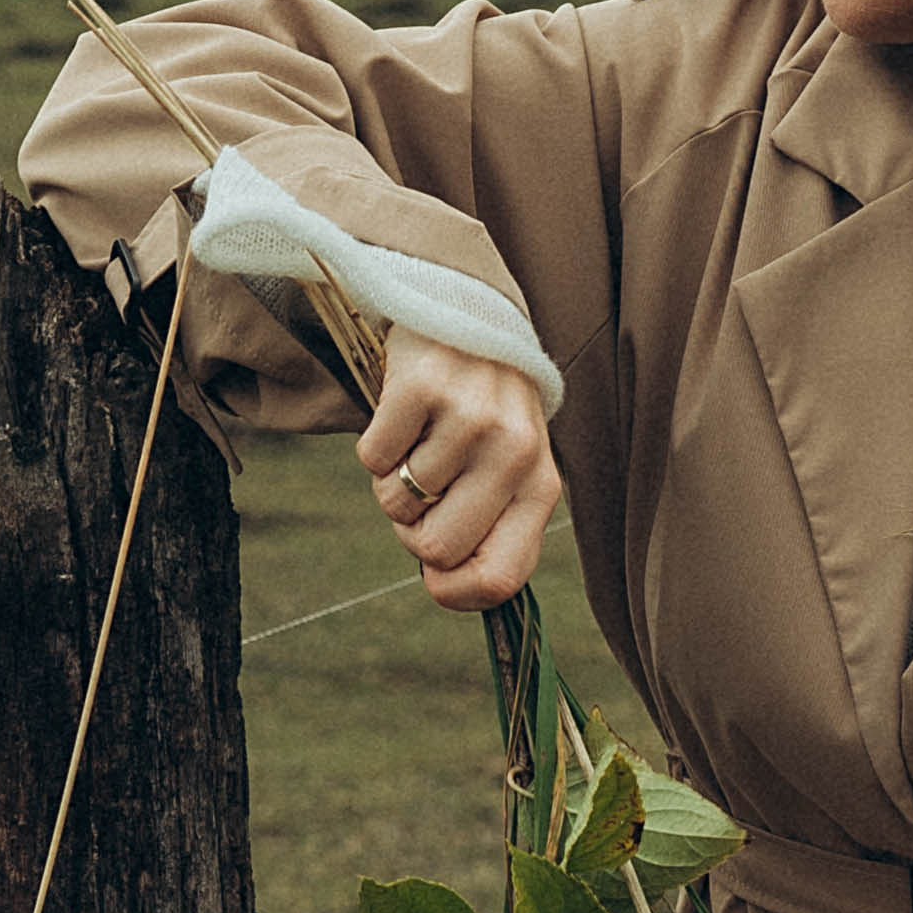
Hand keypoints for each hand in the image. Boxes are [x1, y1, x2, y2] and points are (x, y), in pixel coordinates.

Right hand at [358, 329, 559, 610]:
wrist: (470, 318)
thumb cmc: (486, 415)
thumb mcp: (509, 471)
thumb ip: (490, 531)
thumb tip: (444, 588)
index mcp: (541, 486)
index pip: (501, 579)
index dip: (454, 593)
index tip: (435, 579)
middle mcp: (515, 452)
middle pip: (436, 549)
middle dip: (415, 529)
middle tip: (425, 488)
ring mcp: (470, 417)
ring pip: (397, 504)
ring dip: (394, 480)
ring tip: (420, 440)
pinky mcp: (423, 386)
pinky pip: (372, 459)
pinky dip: (375, 447)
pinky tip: (404, 416)